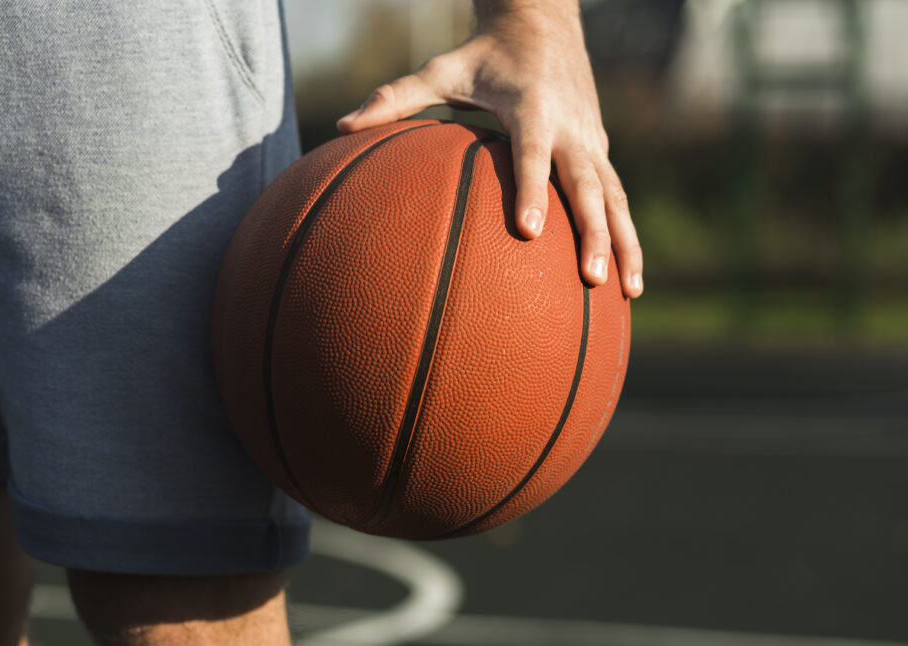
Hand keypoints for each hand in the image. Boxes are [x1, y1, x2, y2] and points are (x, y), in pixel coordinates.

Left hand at [336, 0, 642, 297]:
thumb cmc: (485, 51)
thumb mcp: (441, 68)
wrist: (545, 19)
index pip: (532, 153)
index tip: (527, 231)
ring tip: (630, 292)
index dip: (532, 189)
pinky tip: (626, 276)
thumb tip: (341, 127)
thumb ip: (396, 97)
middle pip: (589, 185)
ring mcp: (591, 139)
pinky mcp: (600, 148)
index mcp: (532, 106)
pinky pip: (617, 195)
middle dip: (595, 232)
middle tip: (592, 278)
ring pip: (616, 197)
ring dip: (626, 243)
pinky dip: (627, 233)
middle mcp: (569, 125)